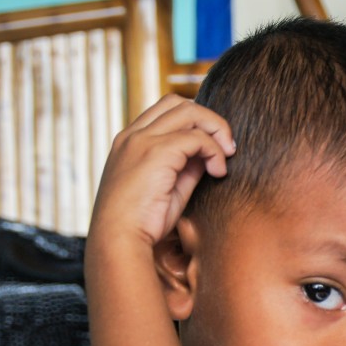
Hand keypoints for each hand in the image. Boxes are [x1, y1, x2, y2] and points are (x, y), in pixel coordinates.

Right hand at [90, 94, 235, 245]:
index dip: (194, 123)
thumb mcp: (168, 188)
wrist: (119, 241)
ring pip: (189, 111)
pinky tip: (218, 172)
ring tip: (225, 157)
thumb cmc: (142, 223)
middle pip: (178, 103)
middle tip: (226, 148)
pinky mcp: (155, 152)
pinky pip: (196, 137)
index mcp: (129, 142)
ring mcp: (141, 141)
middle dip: (209, 120)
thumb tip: (209, 155)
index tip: (210, 150)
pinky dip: (214, 151)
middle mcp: (133, 135)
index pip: (166, 111)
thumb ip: (186, 166)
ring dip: (216, 130)